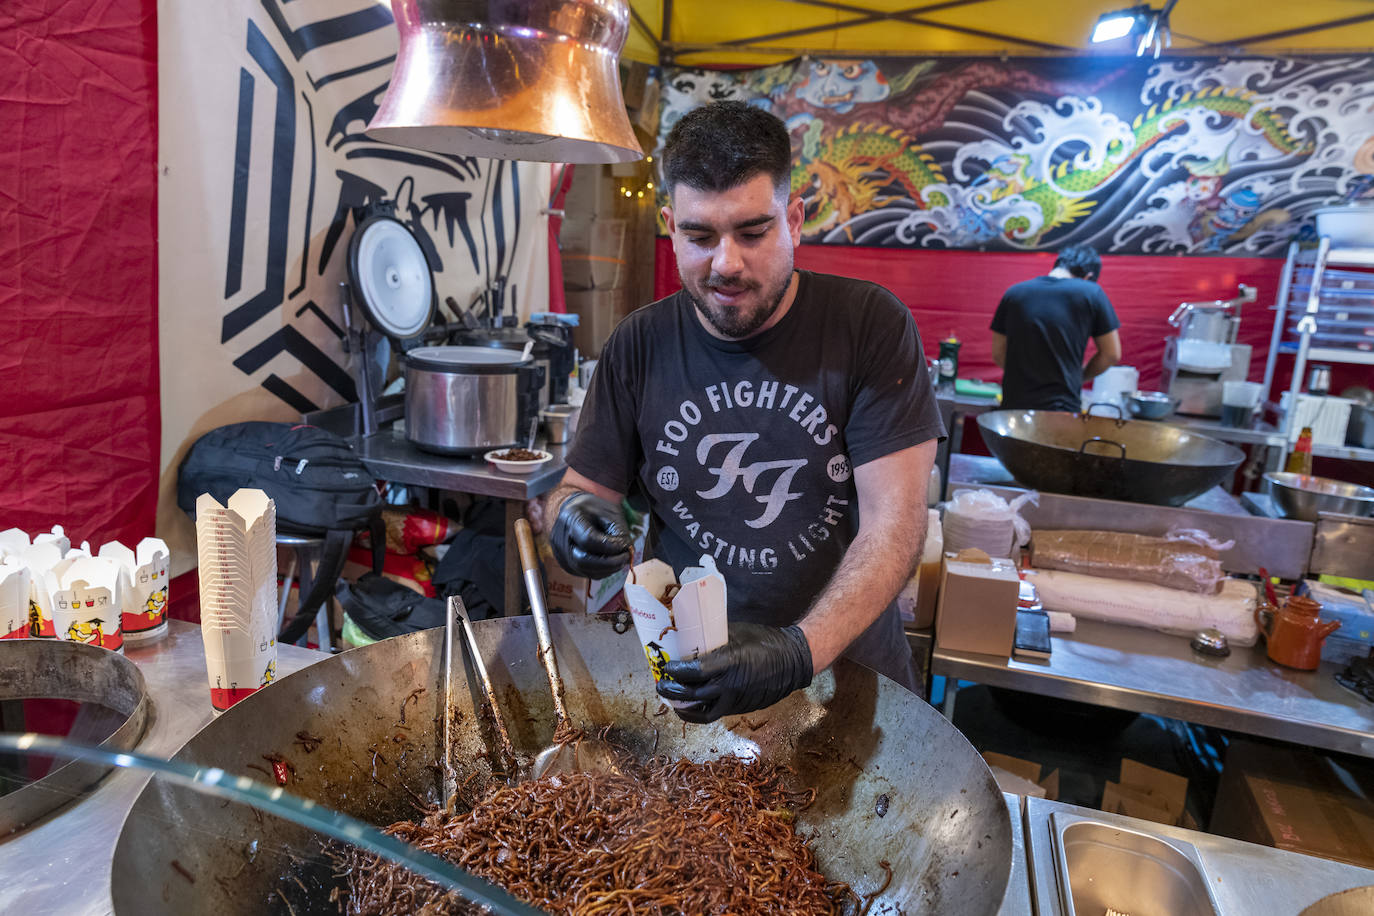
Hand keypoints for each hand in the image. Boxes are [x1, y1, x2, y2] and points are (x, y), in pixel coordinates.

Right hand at [549, 492, 631, 578]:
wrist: (577, 509)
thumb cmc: (596, 509)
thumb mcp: (611, 512)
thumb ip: (619, 532)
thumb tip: (626, 553)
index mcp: (570, 518)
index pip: (588, 540)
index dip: (609, 547)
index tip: (626, 547)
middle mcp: (560, 538)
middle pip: (582, 560)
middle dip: (608, 563)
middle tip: (626, 558)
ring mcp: (560, 553)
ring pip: (584, 570)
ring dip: (607, 569)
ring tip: (621, 560)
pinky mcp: (565, 563)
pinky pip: (584, 572)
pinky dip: (601, 571)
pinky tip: (611, 563)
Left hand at [657, 622, 813, 723]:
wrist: (792, 662)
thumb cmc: (765, 642)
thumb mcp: (737, 633)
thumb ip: (714, 640)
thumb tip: (691, 639)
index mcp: (729, 663)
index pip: (694, 672)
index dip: (676, 671)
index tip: (667, 666)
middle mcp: (730, 686)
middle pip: (692, 695)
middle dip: (672, 691)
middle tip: (661, 685)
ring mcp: (735, 701)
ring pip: (701, 711)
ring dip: (682, 707)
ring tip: (671, 700)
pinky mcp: (739, 709)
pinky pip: (713, 714)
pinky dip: (697, 712)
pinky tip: (688, 707)